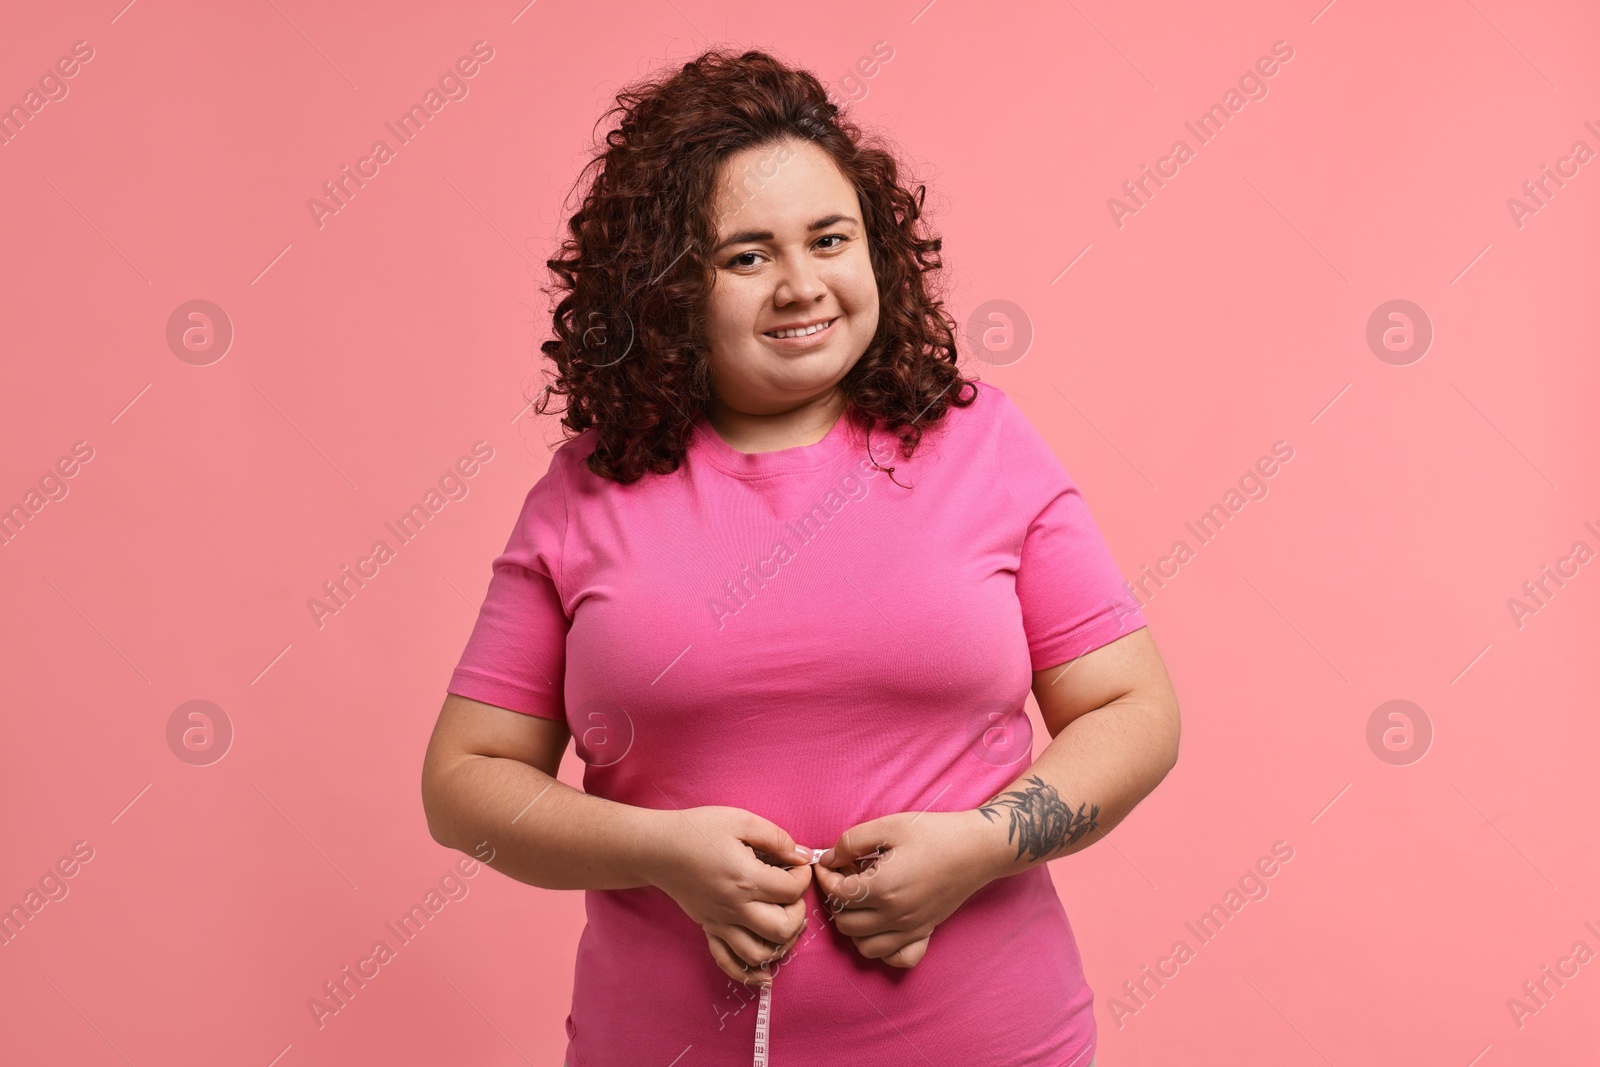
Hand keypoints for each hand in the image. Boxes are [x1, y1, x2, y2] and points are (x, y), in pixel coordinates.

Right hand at [638, 805, 814, 986]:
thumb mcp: (740, 820)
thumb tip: (803, 855)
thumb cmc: (697, 829)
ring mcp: (720, 922)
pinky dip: (749, 973)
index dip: (803, 876)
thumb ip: (776, 837)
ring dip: (780, 944)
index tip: (797, 864)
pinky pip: (729, 962)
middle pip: (782, 929)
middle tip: (792, 893)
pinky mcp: (709, 928)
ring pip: (760, 954)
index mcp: (746, 879)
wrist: (657, 848)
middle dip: (798, 913)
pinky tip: (764, 972)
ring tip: (783, 922)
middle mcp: (735, 907)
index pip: (791, 891)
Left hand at [813, 809, 999, 967]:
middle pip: (845, 923)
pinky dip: (883, 950)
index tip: (828, 862)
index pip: (837, 893)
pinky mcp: (925, 932)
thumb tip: (829, 858)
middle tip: (845, 877)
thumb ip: (852, 842)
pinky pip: (897, 958)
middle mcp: (895, 915)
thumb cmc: (934, 833)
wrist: (976, 848)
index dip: (825, 876)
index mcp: (883, 887)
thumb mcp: (889, 826)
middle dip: (837, 900)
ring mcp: (911, 928)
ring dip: (854, 926)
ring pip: (865, 947)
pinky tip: (881, 926)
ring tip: (860, 900)